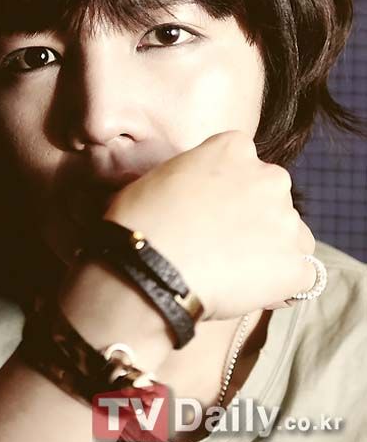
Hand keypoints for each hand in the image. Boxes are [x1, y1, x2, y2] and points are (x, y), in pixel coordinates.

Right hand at [103, 130, 315, 320]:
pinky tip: (249, 292)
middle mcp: (269, 177)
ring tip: (232, 272)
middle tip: (221, 242)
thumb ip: (192, 174)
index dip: (229, 188)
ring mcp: (286, 221)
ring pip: (291, 236)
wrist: (148, 269)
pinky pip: (301, 276)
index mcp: (234, 148)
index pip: (244, 161)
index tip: (212, 208)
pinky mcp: (295, 265)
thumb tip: (191, 192)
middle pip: (272, 196)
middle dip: (254, 216)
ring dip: (270, 250)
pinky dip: (282, 286)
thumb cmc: (139, 221)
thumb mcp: (160, 175)